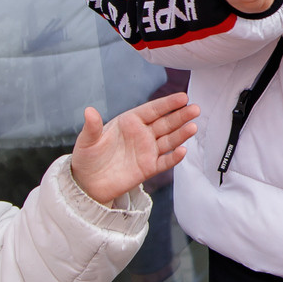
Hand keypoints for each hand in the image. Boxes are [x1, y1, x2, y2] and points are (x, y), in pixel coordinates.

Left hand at [71, 94, 200, 204]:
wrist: (87, 183)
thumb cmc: (87, 157)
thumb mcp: (87, 140)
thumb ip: (92, 126)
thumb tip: (89, 111)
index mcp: (129, 122)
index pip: (152, 110)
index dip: (167, 104)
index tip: (182, 97)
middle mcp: (142, 134)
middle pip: (165, 123)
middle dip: (181, 116)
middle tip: (195, 109)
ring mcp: (147, 151)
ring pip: (169, 140)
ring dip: (181, 134)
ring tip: (193, 126)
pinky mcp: (148, 168)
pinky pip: (164, 161)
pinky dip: (174, 157)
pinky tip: (182, 151)